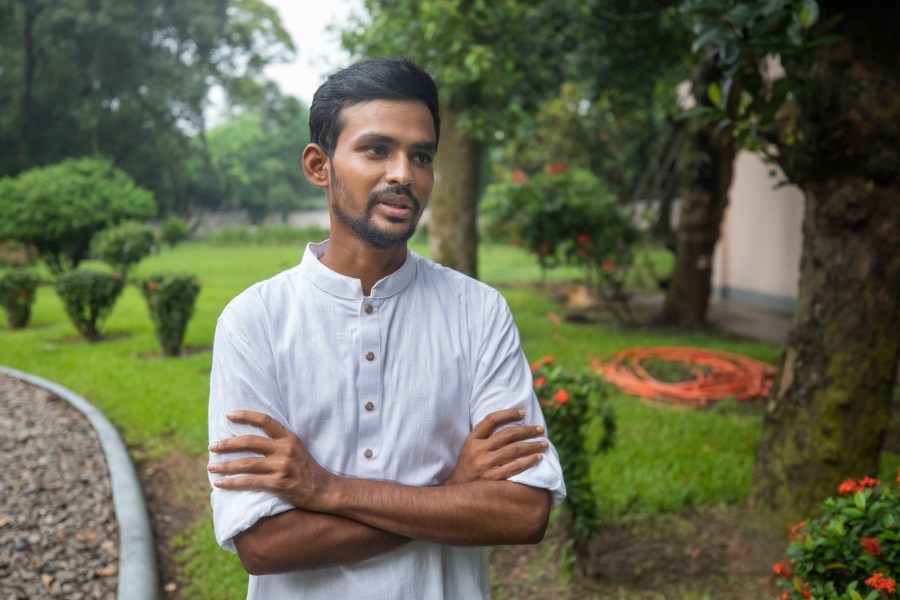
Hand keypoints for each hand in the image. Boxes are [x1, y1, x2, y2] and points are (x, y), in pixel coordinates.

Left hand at [208, 411, 331, 510]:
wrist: (324, 490)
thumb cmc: (307, 470)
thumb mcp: (297, 449)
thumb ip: (279, 443)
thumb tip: (251, 441)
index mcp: (289, 438)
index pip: (265, 420)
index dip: (245, 416)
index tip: (228, 415)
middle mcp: (284, 449)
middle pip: (250, 442)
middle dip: (228, 444)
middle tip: (213, 447)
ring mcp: (281, 466)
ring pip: (246, 463)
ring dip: (225, 466)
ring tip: (211, 467)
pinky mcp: (278, 483)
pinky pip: (249, 482)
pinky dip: (232, 483)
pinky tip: (220, 484)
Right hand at [444, 408, 547, 484]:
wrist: (457, 492)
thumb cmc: (468, 467)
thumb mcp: (469, 448)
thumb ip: (485, 437)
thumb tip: (510, 426)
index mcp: (472, 439)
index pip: (491, 420)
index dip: (508, 414)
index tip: (523, 413)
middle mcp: (479, 450)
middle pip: (507, 434)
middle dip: (527, 430)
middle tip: (540, 429)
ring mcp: (486, 465)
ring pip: (514, 450)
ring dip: (532, 445)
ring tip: (544, 443)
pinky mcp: (493, 479)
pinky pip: (515, 467)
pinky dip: (528, 461)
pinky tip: (538, 458)